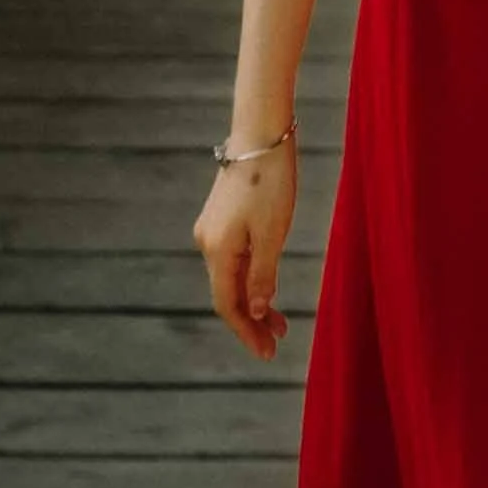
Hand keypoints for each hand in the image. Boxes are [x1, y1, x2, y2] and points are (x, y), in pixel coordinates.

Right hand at [194, 145, 296, 359]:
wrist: (261, 133)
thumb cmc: (271, 181)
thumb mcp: (273, 232)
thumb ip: (263, 275)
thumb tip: (254, 313)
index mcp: (218, 250)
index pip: (228, 305)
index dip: (247, 333)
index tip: (268, 354)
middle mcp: (207, 243)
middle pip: (228, 294)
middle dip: (252, 321)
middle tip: (278, 342)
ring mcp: (211, 230)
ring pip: (231, 277)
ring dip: (253, 300)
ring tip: (280, 321)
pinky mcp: (221, 217)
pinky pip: (233, 259)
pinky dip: (251, 277)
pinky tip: (267, 285)